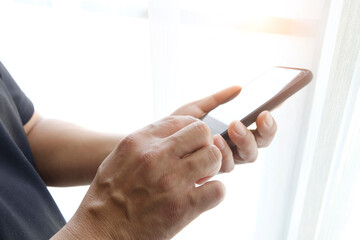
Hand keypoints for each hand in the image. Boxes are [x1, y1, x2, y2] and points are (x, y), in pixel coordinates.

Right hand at [55, 116, 224, 239]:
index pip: (183, 120)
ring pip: (214, 156)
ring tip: (200, 179)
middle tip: (198, 161)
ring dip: (212, 168)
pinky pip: (218, 189)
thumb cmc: (109, 195)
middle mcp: (155, 155)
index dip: (192, 132)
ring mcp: (170, 180)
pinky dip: (214, 193)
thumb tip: (175, 136)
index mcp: (139, 140)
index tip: (190, 146)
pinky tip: (201, 197)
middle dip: (205, 145)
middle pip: (202, 131)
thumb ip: (147, 142)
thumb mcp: (121, 157)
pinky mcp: (182, 206)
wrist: (100, 231)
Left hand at [172, 86, 276, 171]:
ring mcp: (224, 161)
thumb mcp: (197, 109)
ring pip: (247, 156)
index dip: (269, 123)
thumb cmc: (179, 126)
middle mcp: (234, 149)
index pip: (261, 130)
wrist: (156, 144)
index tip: (268, 110)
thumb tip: (239, 87)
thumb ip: (217, 100)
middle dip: (263, 132)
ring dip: (244, 140)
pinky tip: (216, 139)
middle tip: (259, 117)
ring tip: (234, 126)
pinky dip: (223, 151)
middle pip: (260, 145)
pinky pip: (225, 165)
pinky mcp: (212, 172)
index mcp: (236, 134)